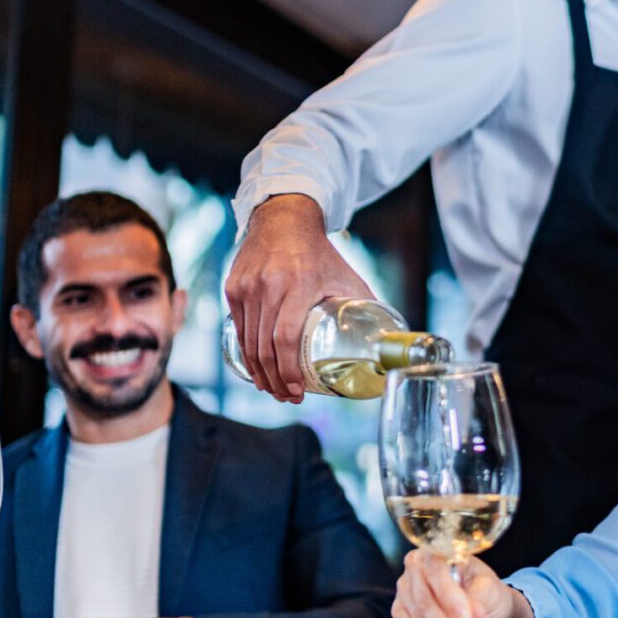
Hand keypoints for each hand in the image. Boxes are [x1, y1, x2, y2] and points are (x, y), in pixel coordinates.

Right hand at [224, 194, 372, 402]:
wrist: (284, 220)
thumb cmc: (320, 254)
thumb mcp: (346, 277)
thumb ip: (365, 305)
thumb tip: (384, 341)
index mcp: (299, 283)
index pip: (286, 337)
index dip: (289, 369)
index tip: (298, 390)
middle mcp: (268, 285)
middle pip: (264, 347)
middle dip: (274, 380)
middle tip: (288, 396)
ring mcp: (246, 287)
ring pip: (247, 342)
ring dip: (258, 373)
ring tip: (274, 389)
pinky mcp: (233, 288)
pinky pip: (239, 329)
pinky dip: (246, 353)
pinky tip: (257, 368)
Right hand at [392, 549, 533, 617]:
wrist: (485, 617)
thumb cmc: (488, 595)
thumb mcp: (492, 591)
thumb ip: (480, 598)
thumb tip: (473, 612)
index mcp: (437, 552)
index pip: (436, 569)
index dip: (448, 595)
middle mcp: (415, 570)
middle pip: (424, 601)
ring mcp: (406, 594)